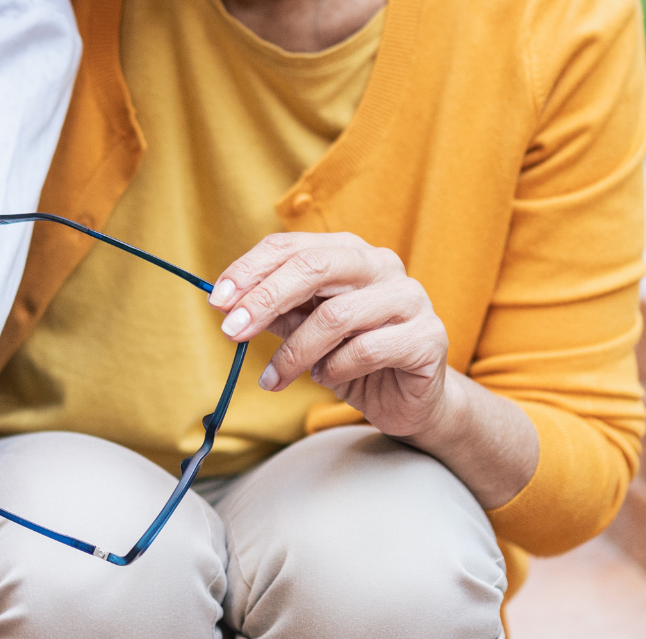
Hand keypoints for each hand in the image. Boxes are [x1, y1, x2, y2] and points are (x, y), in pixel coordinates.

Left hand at [209, 231, 450, 438]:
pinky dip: (334, 369)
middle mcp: (381, 264)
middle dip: (265, 299)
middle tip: (231, 332)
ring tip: (278, 376)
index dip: (250, 270)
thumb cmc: (351, 358)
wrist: (408, 399)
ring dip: (296, 351)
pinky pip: (366, 349)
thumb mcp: (304, 330)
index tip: (217, 300)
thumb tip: (226, 302)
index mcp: (348, 251)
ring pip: (336, 315)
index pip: (291, 246)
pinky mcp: (428, 337)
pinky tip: (326, 379)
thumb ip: (274, 312)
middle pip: (314, 268)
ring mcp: (410, 298)